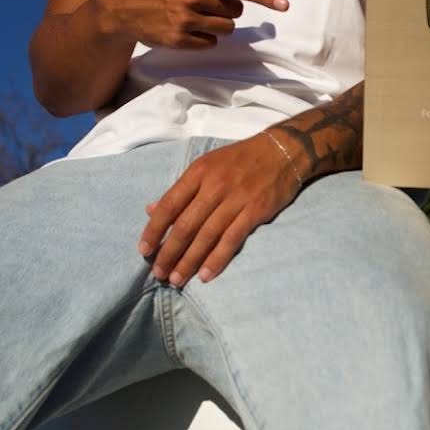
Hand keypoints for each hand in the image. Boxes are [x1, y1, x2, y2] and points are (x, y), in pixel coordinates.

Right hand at [100, 0, 288, 49]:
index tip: (284, 4)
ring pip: (225, 29)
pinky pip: (210, 44)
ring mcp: (183, 20)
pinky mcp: (177, 40)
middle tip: (204, 0)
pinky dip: (205, 38)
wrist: (119, 6)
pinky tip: (187, 27)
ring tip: (195, 13)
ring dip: (217, 24)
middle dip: (226, 7)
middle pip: (234, 11)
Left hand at [138, 133, 301, 286]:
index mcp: (199, 172)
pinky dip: (217, 259)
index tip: (144, 251)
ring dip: (189, 261)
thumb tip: (151, 210)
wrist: (285, 150)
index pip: (169, 205)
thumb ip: (182, 189)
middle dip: (169, 252)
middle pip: (185, 225)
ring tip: (177, 279)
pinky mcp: (256, 210)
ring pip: (206, 235)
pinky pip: (232, 239)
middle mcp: (215, 185)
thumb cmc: (242, 158)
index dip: (154, 230)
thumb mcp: (208, 165)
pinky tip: (206, 275)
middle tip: (159, 273)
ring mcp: (237, 198)